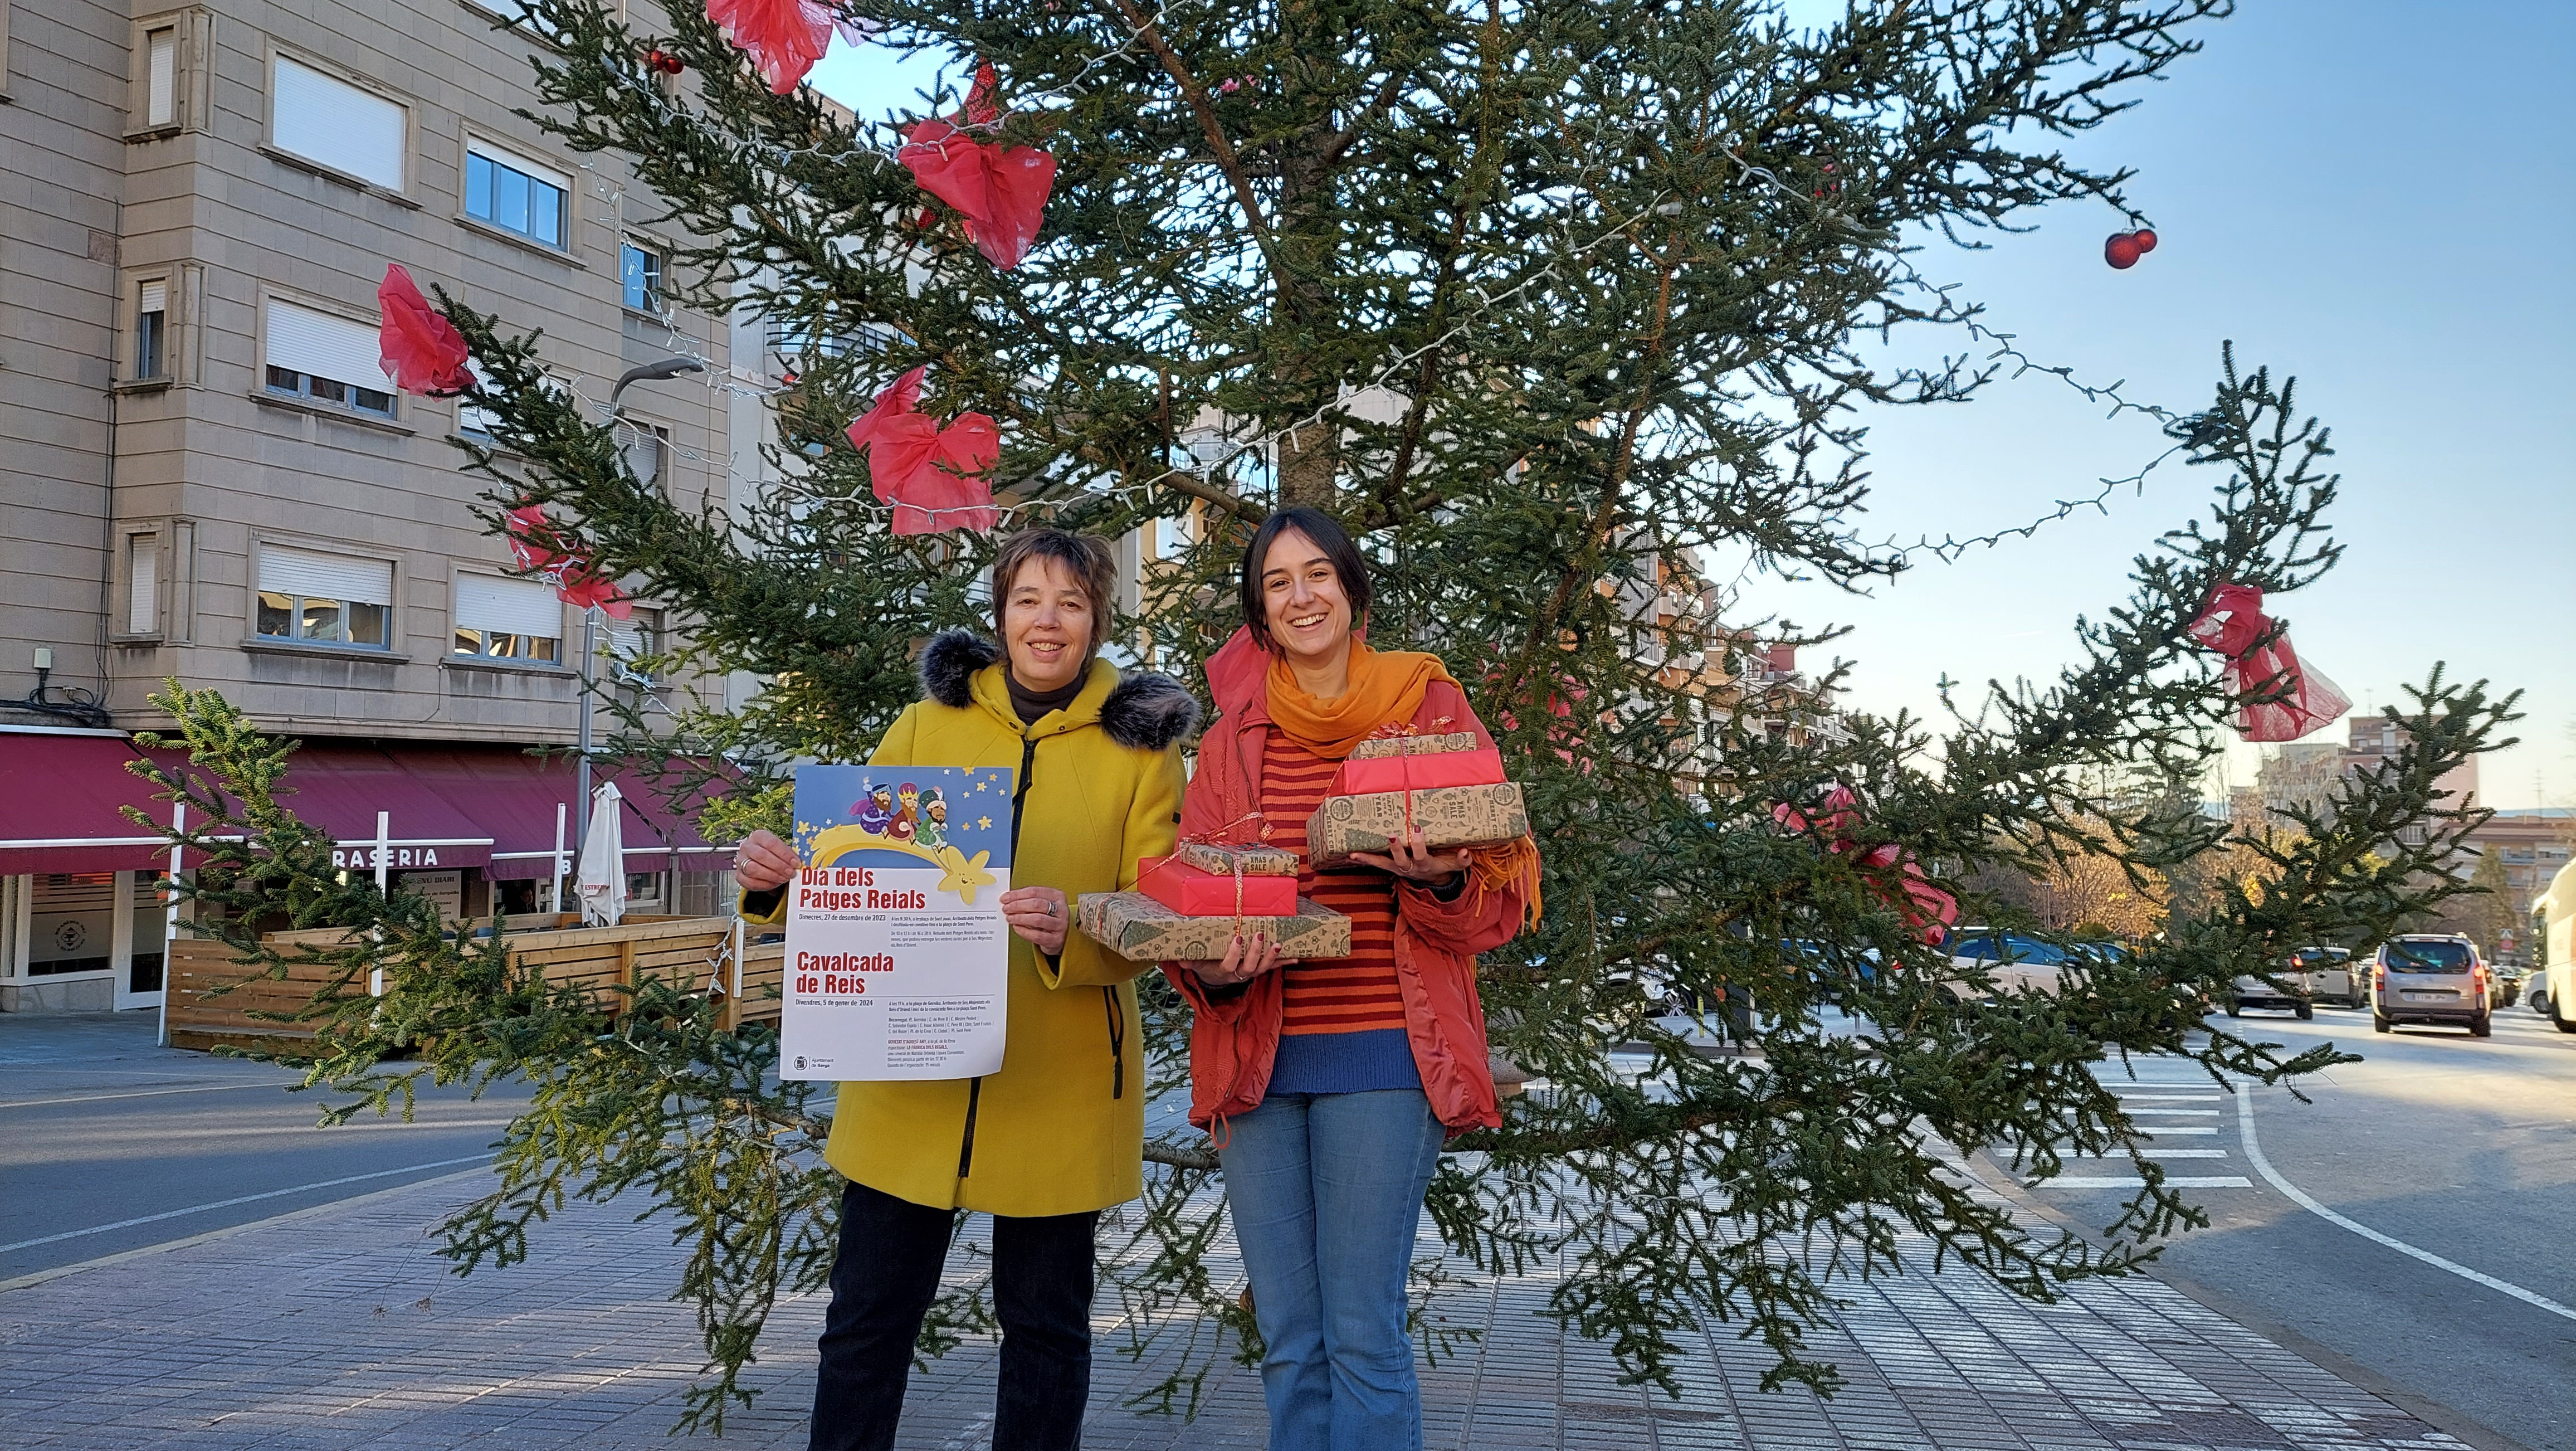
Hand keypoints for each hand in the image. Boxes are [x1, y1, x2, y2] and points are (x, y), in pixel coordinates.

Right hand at [733, 829, 799, 893]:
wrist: (760, 863)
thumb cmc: (773, 854)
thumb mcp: (781, 850)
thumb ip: (789, 854)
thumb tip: (798, 862)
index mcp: (759, 836)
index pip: (771, 843)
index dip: (785, 854)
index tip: (796, 863)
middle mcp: (747, 847)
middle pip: (761, 856)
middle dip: (778, 866)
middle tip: (790, 873)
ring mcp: (741, 861)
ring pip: (753, 869)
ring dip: (771, 876)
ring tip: (783, 878)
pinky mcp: (739, 876)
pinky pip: (749, 882)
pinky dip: (764, 884)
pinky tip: (774, 883)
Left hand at [1000, 886, 1069, 955]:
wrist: (1060, 936)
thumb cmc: (1049, 918)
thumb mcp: (1042, 905)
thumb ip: (1028, 900)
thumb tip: (1008, 899)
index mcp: (1058, 896)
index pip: (1035, 891)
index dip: (1017, 894)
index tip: (1005, 898)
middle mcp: (1062, 910)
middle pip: (1037, 904)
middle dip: (1017, 906)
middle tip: (1006, 908)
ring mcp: (1060, 925)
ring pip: (1038, 919)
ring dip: (1020, 918)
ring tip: (1010, 918)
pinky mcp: (1056, 939)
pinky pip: (1037, 935)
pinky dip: (1024, 931)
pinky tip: (1017, 927)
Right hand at [1193, 930, 1289, 987]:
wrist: (1216, 979)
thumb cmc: (1206, 966)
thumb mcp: (1196, 964)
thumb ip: (1189, 961)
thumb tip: (1180, 958)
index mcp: (1224, 972)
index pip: (1229, 964)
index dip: (1234, 954)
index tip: (1237, 938)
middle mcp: (1239, 974)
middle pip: (1249, 967)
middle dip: (1255, 952)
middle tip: (1259, 935)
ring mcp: (1251, 973)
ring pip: (1263, 968)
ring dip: (1272, 957)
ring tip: (1278, 945)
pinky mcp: (1259, 970)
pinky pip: (1273, 968)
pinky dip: (1284, 963)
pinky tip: (1296, 957)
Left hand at [1348, 828, 1471, 886]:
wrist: (1435, 881)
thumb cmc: (1444, 866)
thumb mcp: (1456, 865)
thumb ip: (1462, 860)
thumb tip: (1465, 851)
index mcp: (1426, 865)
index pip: (1422, 855)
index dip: (1419, 844)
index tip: (1416, 827)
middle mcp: (1410, 868)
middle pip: (1401, 860)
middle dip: (1396, 848)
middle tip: (1392, 834)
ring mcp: (1399, 868)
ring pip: (1384, 864)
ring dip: (1371, 858)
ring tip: (1355, 853)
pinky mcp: (1391, 867)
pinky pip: (1377, 864)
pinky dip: (1365, 859)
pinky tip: (1351, 854)